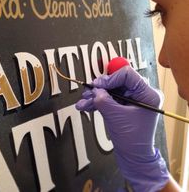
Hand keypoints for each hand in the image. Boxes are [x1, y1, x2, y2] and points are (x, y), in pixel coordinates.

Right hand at [76, 66, 168, 191]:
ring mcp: (132, 100)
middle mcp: (141, 94)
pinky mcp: (124, 105)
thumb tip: (95, 90)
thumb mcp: (116, 117)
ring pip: (111, 90)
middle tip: (89, 91)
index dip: (110, 78)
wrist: (132, 156)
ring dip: (96, 95)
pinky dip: (98, 101)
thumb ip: (104, 100)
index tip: (98, 85)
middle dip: (100, 87)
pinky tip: (87, 105)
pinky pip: (109, 98)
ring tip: (84, 101)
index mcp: (147, 94)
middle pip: (117, 81)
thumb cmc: (132, 140)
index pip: (128, 75)